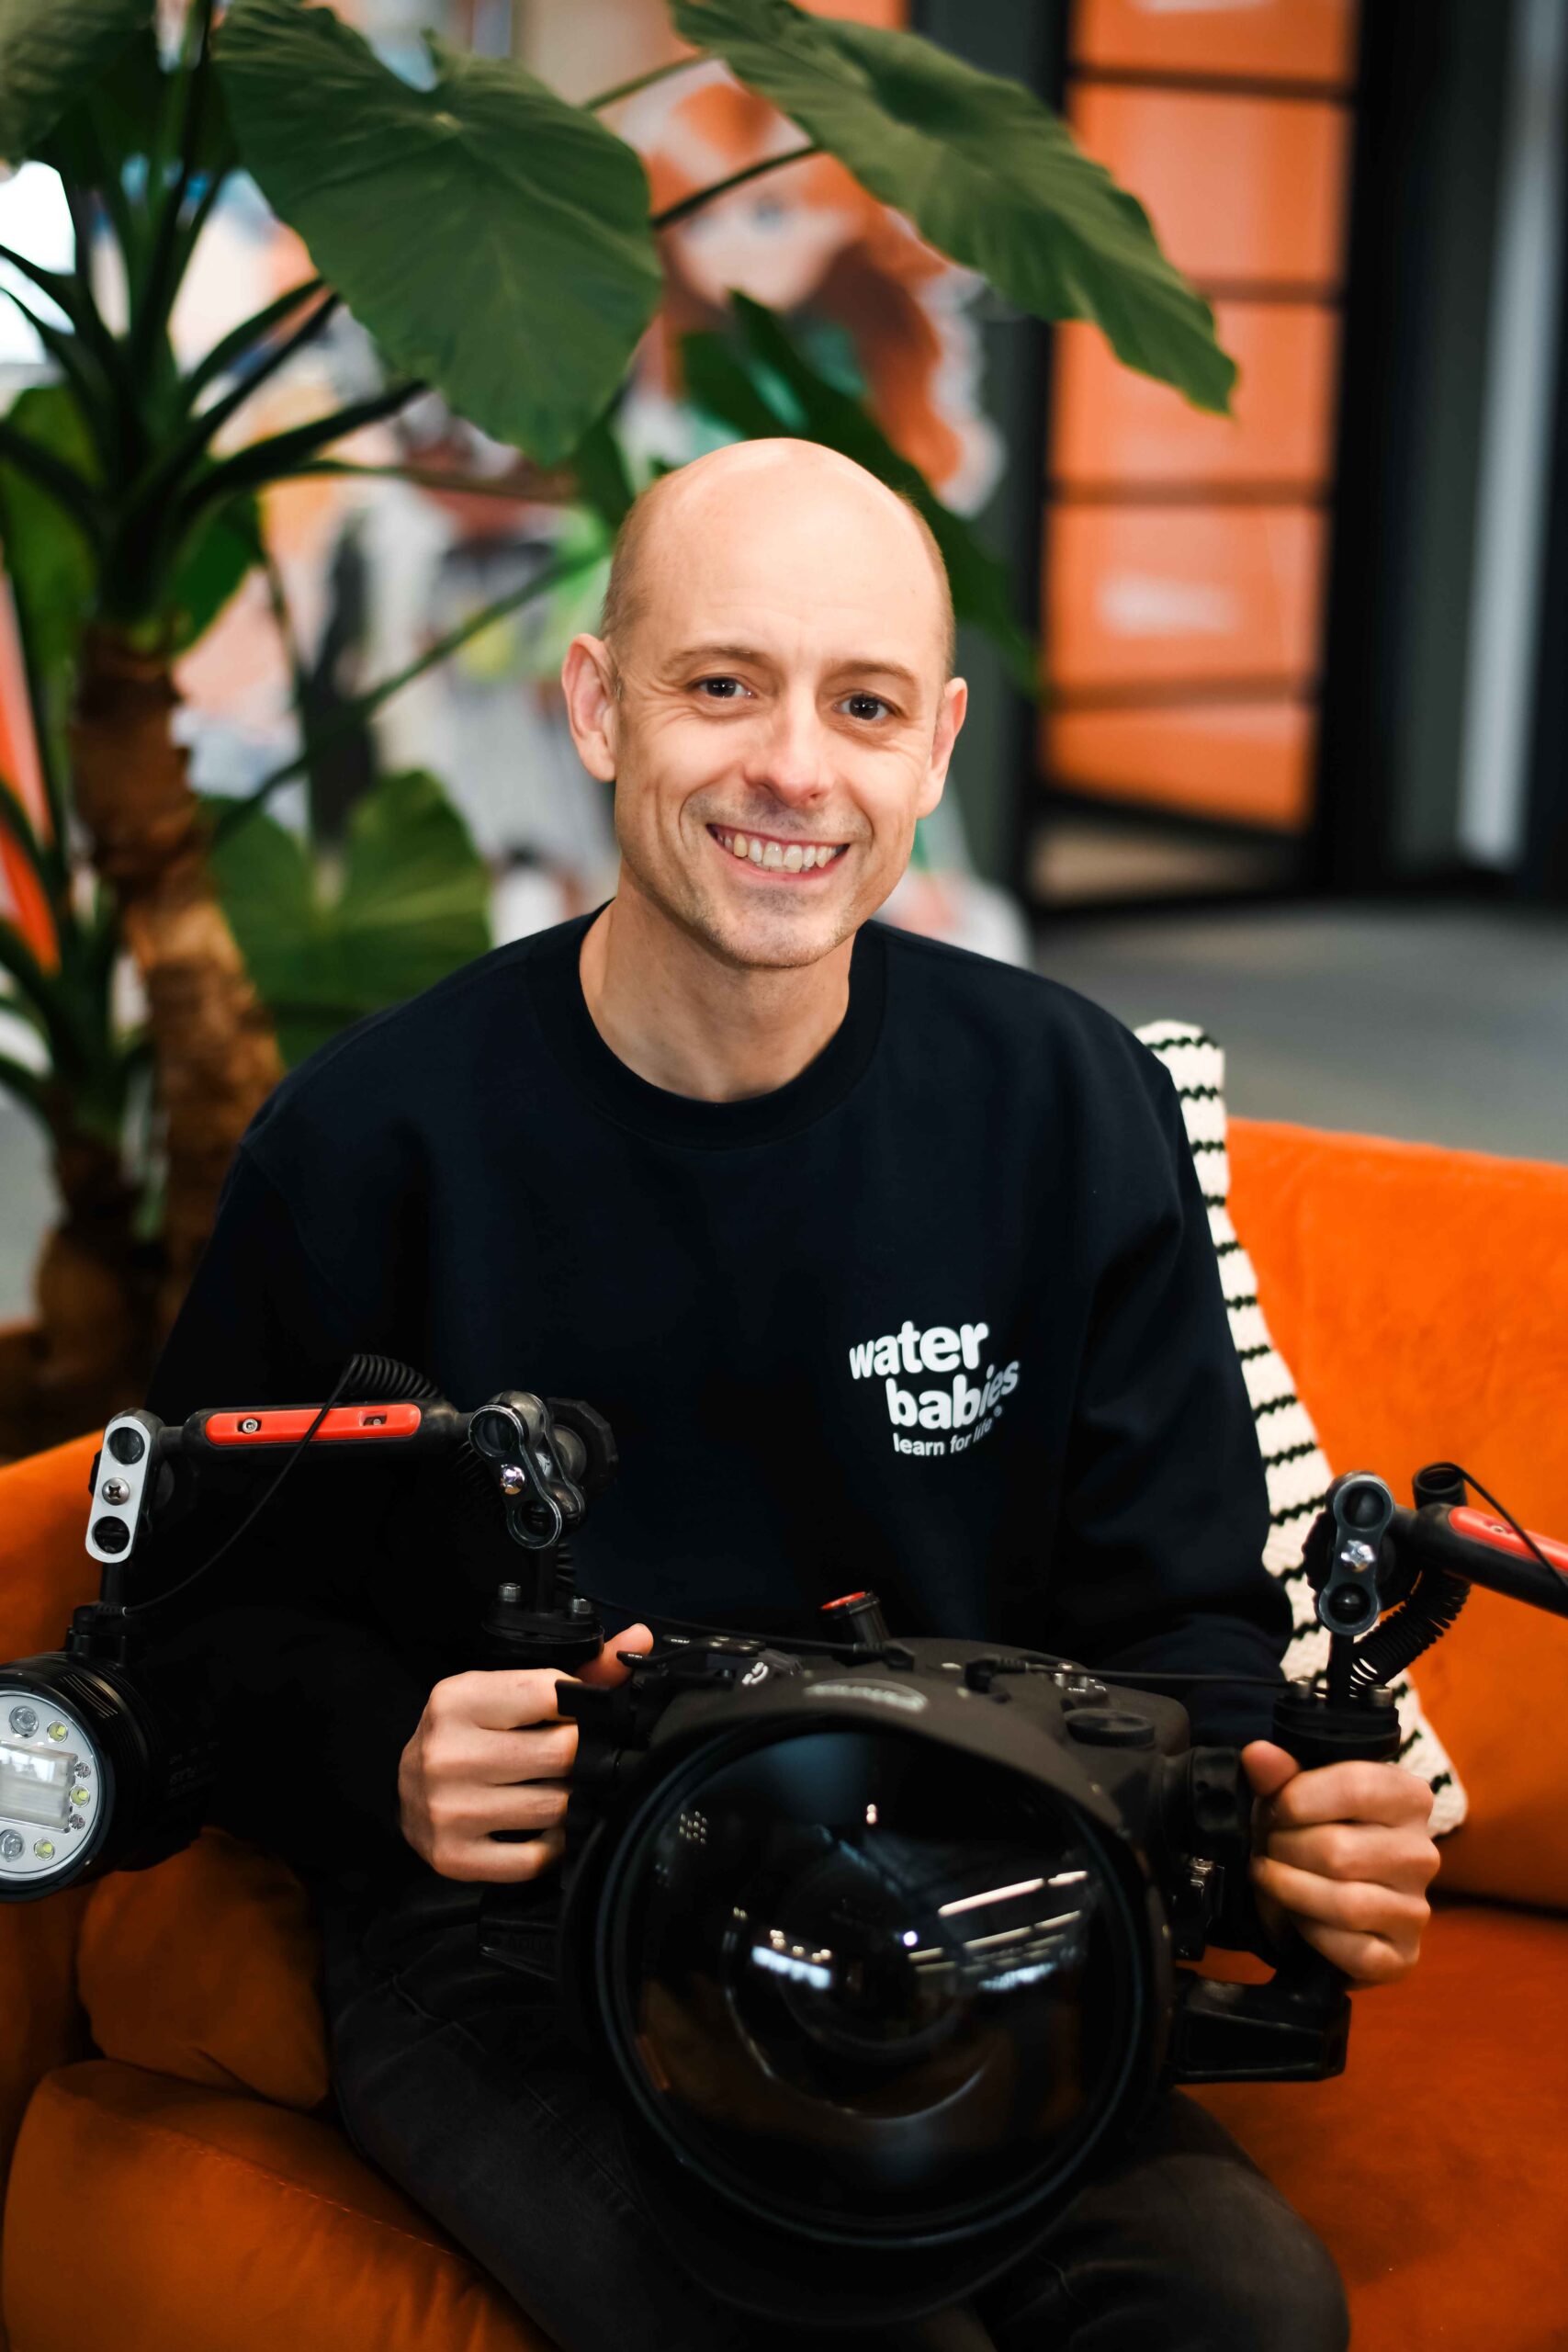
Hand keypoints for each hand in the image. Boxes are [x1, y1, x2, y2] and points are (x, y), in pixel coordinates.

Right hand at [398, 1623, 653, 1881]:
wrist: (403, 1787)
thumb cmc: (470, 1732)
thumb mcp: (508, 1692)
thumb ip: (579, 1670)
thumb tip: (641, 1639)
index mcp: (458, 1698)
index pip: (551, 1693)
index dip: (581, 1705)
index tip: (581, 1714)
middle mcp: (448, 1753)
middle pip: (561, 1754)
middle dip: (584, 1755)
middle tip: (585, 1757)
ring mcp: (448, 1809)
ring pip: (555, 1808)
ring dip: (574, 1801)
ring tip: (569, 1790)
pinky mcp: (453, 1857)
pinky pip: (535, 1859)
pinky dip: (556, 1845)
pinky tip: (550, 1828)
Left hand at [1241, 1740, 1439, 1985]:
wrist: (1320, 1896)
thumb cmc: (1310, 1833)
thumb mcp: (1292, 1796)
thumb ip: (1279, 1775)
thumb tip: (1258, 1754)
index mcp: (1408, 1797)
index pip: (1354, 1787)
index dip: (1296, 1799)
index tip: (1274, 1810)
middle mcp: (1422, 1852)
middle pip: (1339, 1851)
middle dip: (1285, 1850)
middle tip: (1270, 1849)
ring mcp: (1418, 1908)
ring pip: (1345, 1904)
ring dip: (1290, 1892)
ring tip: (1272, 1878)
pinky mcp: (1403, 1956)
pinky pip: (1354, 1952)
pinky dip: (1312, 1935)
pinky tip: (1298, 1918)